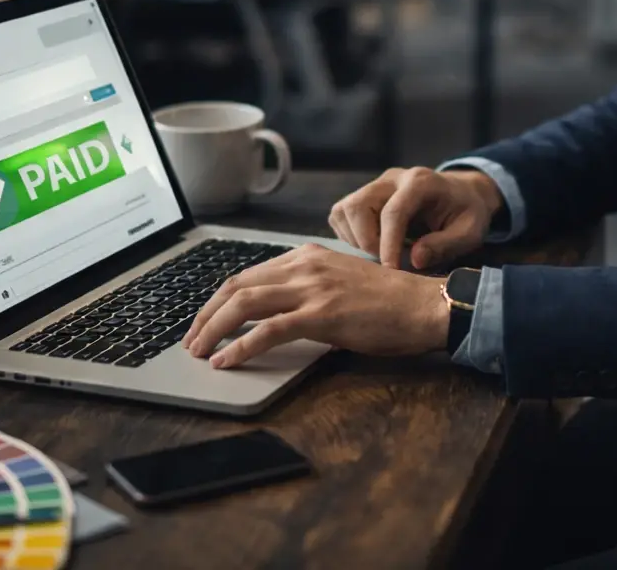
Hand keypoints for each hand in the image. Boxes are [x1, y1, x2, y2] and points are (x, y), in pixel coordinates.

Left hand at [182, 243, 447, 368]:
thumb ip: (308, 290)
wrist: (424, 305)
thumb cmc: (389, 302)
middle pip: (236, 286)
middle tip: (192, 340)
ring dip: (214, 329)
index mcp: (307, 256)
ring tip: (199, 351)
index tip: (205, 321)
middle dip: (206, 315)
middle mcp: (305, 265)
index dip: (218, 300)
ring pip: (245, 303)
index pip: (248, 275)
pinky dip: (241, 346)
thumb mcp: (341, 283)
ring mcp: (313, 288)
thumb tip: (275, 316)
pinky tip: (227, 360)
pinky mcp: (322, 314)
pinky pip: (269, 330)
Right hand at [328, 167, 501, 269]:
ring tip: (381, 253)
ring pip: (344, 210)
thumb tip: (415, 259)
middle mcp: (392, 178)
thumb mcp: (470, 231)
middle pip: (358, 206)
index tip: (391, 270)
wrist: (461, 194)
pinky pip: (341, 215)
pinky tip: (372, 245)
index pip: (393, 212)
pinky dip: (349, 235)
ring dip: (356, 239)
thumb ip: (445, 244)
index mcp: (421, 182)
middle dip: (367, 241)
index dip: (388, 244)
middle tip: (387, 262)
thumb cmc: (466, 213)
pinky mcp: (364, 194)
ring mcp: (375, 184)